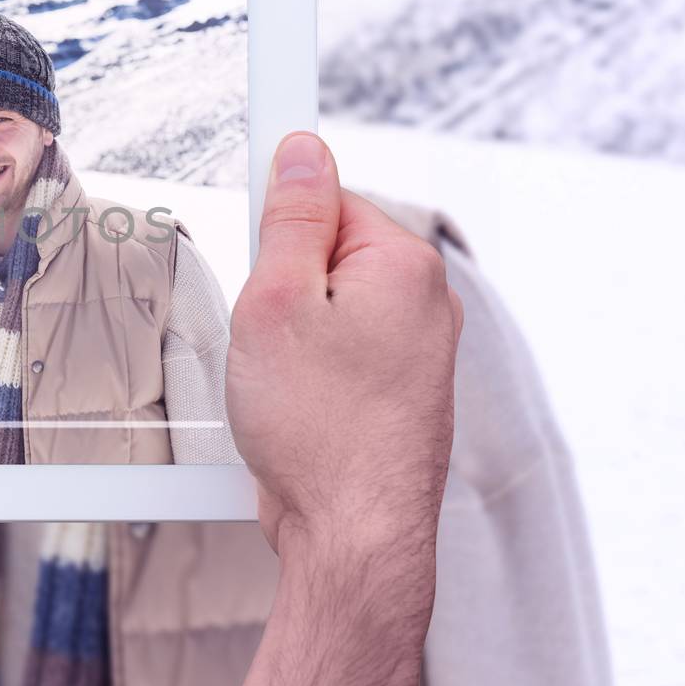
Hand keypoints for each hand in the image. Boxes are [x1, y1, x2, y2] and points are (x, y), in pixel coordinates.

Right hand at [217, 132, 462, 685]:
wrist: (354, 536)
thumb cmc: (319, 429)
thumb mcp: (276, 300)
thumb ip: (292, 217)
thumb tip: (302, 149)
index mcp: (404, 265)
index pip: (327, 201)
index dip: (277, 236)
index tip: (259, 270)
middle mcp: (425, 304)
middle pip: (327, 257)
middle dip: (281, 292)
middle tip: (266, 338)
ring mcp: (416, 355)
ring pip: (328, 312)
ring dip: (290, 340)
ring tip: (282, 384)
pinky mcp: (398, 396)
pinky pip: (338, 357)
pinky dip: (307, 376)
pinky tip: (296, 412)